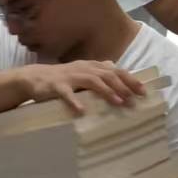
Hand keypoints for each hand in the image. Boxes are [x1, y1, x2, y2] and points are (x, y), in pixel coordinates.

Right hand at [17, 59, 146, 116]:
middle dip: (123, 85)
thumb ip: (100, 75)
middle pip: (107, 74)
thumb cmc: (61, 79)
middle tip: (135, 98)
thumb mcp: (82, 74)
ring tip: (118, 102)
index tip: (143, 90)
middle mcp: (83, 69)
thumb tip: (120, 78)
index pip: (115, 70)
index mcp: (91, 66)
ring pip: (92, 81)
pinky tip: (81, 111)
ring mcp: (70, 76)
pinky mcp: (56, 86)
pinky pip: (66, 94)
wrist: (33, 78)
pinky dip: (74, 102)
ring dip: (106, 91)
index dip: (130, 79)